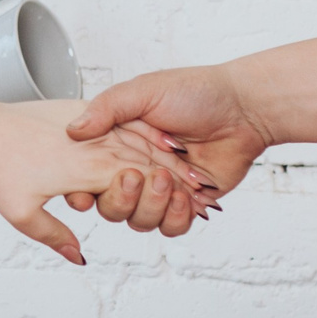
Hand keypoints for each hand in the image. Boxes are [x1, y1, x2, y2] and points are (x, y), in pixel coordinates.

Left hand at [0, 100, 206, 264]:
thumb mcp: (20, 212)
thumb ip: (54, 235)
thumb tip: (80, 257)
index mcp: (90, 171)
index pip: (145, 185)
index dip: (170, 199)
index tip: (191, 210)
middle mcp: (97, 146)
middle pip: (149, 164)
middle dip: (177, 180)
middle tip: (201, 195)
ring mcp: (92, 128)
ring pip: (141, 142)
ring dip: (168, 158)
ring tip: (189, 172)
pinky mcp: (84, 114)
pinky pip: (125, 123)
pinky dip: (147, 135)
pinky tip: (162, 141)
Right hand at [64, 65, 270, 224]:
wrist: (243, 109)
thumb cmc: (196, 92)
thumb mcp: (143, 90)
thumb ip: (105, 109)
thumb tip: (72, 130)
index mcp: (117, 145)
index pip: (86, 177)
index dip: (80, 191)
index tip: (84, 194)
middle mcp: (134, 170)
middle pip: (108, 206)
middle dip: (120, 197)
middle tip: (138, 175)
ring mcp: (160, 190)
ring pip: (138, 220)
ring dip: (151, 206)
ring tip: (169, 180)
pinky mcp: (186, 203)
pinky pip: (170, 226)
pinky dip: (176, 216)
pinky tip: (187, 196)